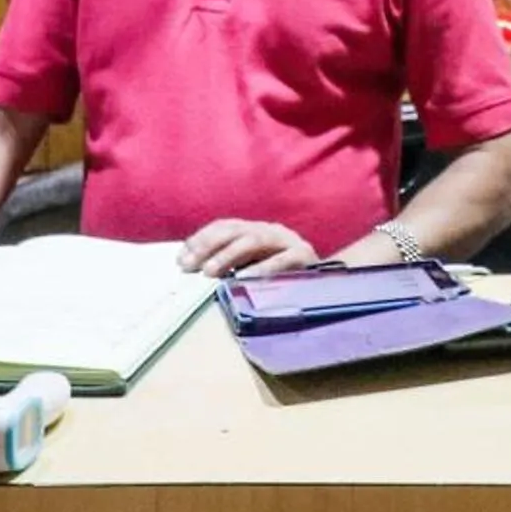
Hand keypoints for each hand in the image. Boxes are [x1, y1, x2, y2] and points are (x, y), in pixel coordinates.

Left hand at [178, 219, 319, 278]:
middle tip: (189, 267)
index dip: (201, 239)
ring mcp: (288, 241)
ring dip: (228, 255)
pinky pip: (281, 259)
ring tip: (210, 273)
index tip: (181, 259)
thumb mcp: (252, 267)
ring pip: (253, 240)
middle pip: (235, 230)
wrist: (329, 285)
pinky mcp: (305, 256)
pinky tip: (244, 279)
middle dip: (208, 246)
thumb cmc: (283, 279)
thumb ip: (228, 264)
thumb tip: (190, 266)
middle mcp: (270, 230)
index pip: (224, 226)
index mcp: (256, 229)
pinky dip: (262, 269)